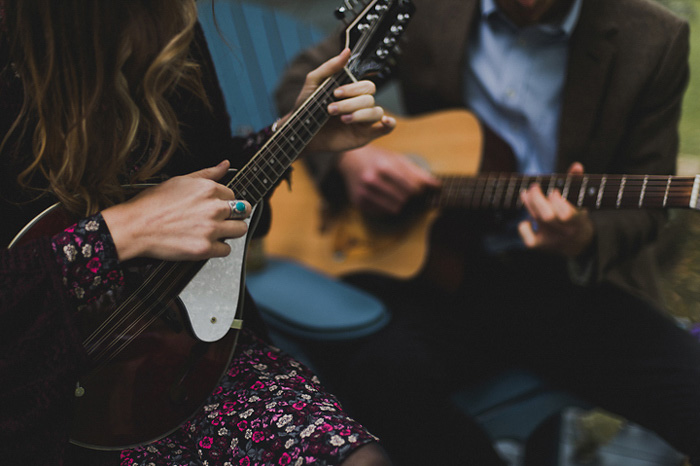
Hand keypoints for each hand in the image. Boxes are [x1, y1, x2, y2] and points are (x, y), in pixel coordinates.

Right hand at [102, 160, 251, 261]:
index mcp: (208, 189)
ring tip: (215, 231)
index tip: (217, 206)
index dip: (225, 201)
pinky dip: (218, 249)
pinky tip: (206, 243)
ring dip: (231, 231)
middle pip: (243, 210)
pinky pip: (226, 250)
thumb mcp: (180, 180)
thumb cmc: (152, 204)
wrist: (135, 227)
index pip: (233, 194)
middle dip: (235, 215)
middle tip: (222, 219)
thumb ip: (208, 173)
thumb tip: (225, 165)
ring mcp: (211, 229)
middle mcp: (213, 208)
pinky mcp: (205, 248)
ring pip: (240, 230)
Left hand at [284, 48, 395, 153]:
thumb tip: (347, 51)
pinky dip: (390, 124)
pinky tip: (385, 121)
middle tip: (331, 109)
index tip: (335, 92)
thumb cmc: (307, 107)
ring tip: (342, 119)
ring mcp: (364, 120)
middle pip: (369, 98)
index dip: (353, 88)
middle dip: (351, 103)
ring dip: (360, 114)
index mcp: (352, 91)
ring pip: (376, 112)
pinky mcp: (365, 135)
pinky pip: (386, 129)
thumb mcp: (314, 82)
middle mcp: (360, 104)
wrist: (301, 131)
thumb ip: (330, 67)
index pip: (365, 85)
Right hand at [338, 145, 440, 214]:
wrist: (350, 159)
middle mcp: (372, 180)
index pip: (411, 188)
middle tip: (406, 192)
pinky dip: (386, 207)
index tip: (418, 190)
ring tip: (395, 195)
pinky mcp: (358, 202)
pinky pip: (382, 213)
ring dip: (399, 204)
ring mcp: (364, 192)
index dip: (419, 191)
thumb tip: (437, 186)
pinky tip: (383, 197)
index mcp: (384, 166)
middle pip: (404, 200)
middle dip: (409, 197)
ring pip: (394, 209)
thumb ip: (418, 173)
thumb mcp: (398, 159)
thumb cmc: (378, 158)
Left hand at [518, 162, 594, 256]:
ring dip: (529, 204)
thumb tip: (576, 165)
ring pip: (537, 221)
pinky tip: (529, 220)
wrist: (577, 244)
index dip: (556, 201)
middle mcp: (564, 232)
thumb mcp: (579, 200)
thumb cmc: (576, 214)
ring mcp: (551, 239)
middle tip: (534, 187)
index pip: (565, 214)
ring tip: (527, 193)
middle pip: (546, 216)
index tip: (554, 191)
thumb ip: (576, 181)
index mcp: (577, 220)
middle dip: (537, 198)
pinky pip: (527, 237)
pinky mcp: (539, 245)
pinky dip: (524, 226)